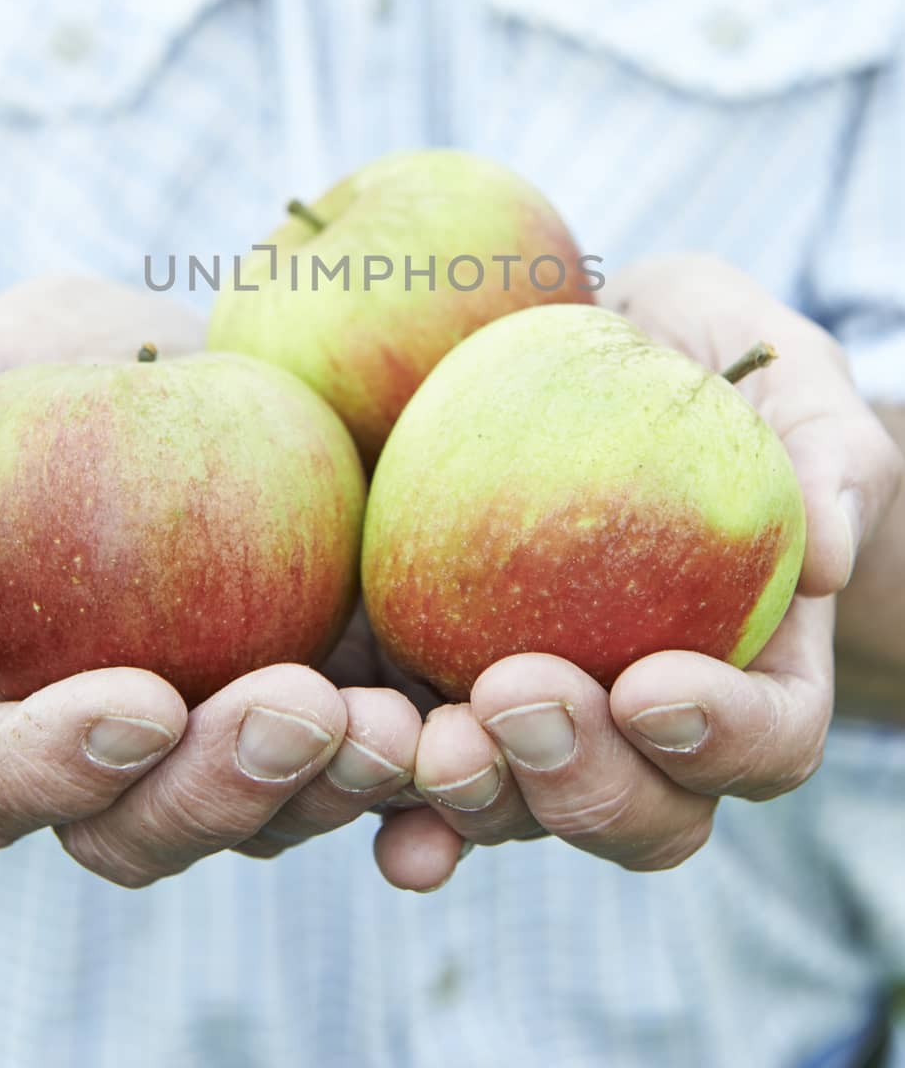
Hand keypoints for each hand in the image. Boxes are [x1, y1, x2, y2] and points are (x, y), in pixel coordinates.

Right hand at [0, 277, 419, 884]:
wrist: (168, 347)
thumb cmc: (29, 373)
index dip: (55, 767)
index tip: (138, 697)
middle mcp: (109, 751)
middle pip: (143, 830)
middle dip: (222, 788)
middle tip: (295, 705)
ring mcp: (222, 732)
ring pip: (268, 816)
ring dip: (332, 790)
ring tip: (393, 722)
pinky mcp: (326, 689)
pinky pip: (368, 767)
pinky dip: (422, 787)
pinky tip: (461, 745)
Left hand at [374, 255, 902, 888]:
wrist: (582, 350)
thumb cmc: (701, 354)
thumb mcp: (782, 366)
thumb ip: (824, 450)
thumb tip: (822, 558)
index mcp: (752, 665)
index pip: (767, 738)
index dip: (722, 737)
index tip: (653, 684)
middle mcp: (641, 721)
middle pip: (638, 809)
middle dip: (580, 779)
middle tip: (516, 695)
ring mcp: (534, 714)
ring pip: (514, 804)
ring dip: (467, 792)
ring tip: (415, 737)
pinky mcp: (432, 676)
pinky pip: (404, 754)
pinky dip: (369, 777)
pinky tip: (334, 750)